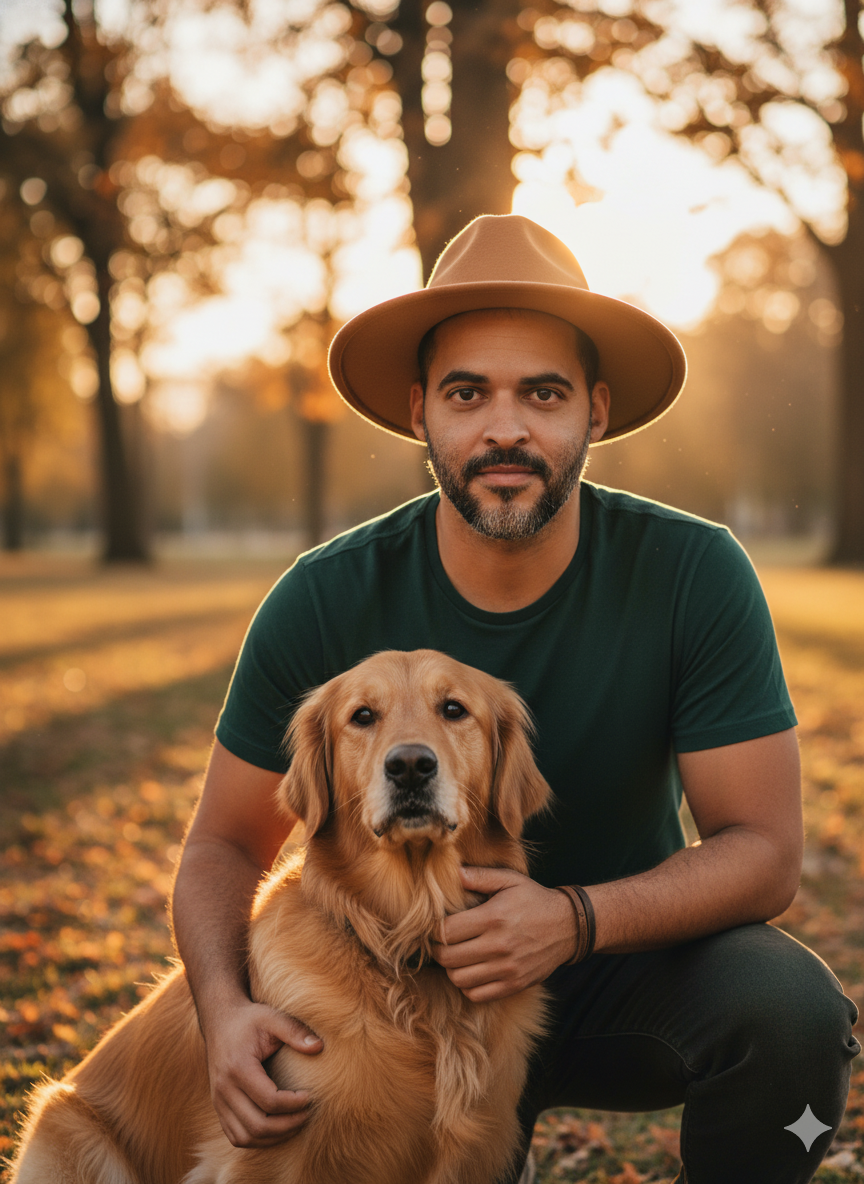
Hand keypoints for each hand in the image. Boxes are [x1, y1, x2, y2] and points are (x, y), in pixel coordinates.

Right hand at [203, 997, 322, 1147]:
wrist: (220, 1021)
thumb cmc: (249, 1020)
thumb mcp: (273, 1017)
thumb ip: (295, 1030)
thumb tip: (319, 1047)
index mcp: (238, 1068)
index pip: (269, 1101)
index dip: (293, 1104)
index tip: (310, 1097)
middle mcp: (224, 1089)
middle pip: (257, 1126)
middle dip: (287, 1126)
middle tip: (307, 1114)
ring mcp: (218, 1101)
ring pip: (245, 1138)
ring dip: (273, 1138)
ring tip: (295, 1123)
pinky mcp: (218, 1107)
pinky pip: (236, 1136)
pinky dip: (258, 1139)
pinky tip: (277, 1127)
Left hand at [431, 866, 575, 1001]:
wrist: (568, 927)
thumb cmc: (534, 900)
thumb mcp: (510, 880)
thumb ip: (480, 876)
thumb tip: (453, 873)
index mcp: (493, 918)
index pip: (446, 931)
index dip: (434, 929)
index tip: (436, 926)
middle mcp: (499, 946)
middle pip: (448, 957)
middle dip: (438, 950)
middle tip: (441, 942)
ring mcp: (507, 969)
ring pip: (459, 979)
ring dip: (451, 969)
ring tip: (456, 956)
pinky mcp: (514, 985)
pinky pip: (477, 994)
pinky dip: (467, 985)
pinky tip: (471, 971)